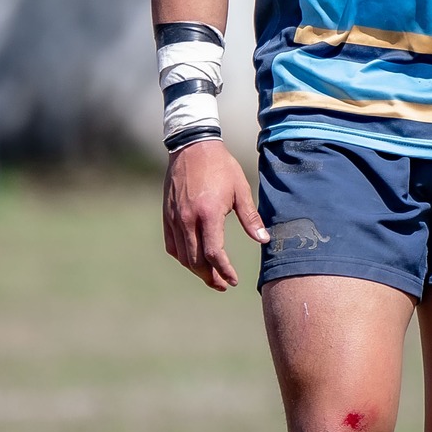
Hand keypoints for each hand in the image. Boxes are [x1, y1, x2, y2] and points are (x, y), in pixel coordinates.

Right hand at [164, 139, 267, 289]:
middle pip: (196, 260)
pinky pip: (172, 244)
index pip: (214, 253)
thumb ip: (251, 218)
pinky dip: (182, 257)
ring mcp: (175, 218)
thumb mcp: (240, 189)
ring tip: (211, 277)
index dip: (224, 270)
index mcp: (208, 213)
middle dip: (210, 277)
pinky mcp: (167, 215)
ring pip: (182, 256)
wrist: (192, 146)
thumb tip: (264, 240)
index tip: (233, 280)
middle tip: (223, 284)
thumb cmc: (221, 166)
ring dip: (196, 271)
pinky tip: (193, 260)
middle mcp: (188, 219)